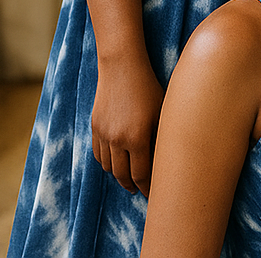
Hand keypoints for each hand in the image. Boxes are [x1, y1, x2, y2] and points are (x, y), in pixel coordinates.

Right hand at [91, 52, 165, 195]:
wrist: (121, 67)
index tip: (155, 193)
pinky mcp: (94, 127)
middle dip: (133, 186)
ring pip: (108, 167)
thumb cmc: (149, 87)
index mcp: (137, 138)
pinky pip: (98, 154)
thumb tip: (165, 159)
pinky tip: (116, 163)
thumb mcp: (162, 111)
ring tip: (130, 179)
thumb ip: (161, 137)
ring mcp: (103, 134)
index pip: (142, 174)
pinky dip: (106, 163)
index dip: (148, 187)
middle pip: (123, 175)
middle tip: (142, 191)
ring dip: (119, 176)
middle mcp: (117, 140)